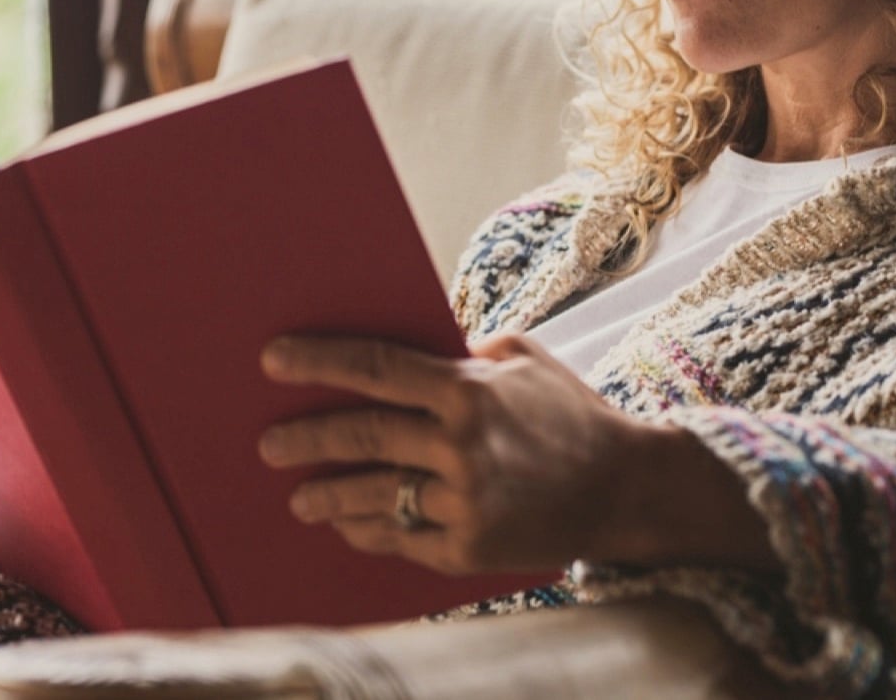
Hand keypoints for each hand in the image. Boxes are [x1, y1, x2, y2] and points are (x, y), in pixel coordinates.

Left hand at [256, 332, 651, 574]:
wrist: (627, 489)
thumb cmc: (571, 414)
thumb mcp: (525, 358)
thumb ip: (465, 349)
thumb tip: (406, 346)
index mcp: (469, 390)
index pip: (375, 369)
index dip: (318, 362)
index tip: (272, 360)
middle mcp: (460, 445)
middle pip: (361, 435)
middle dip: (305, 438)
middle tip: (268, 444)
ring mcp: (464, 501)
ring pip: (373, 495)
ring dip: (326, 496)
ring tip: (299, 498)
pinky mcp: (469, 548)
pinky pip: (400, 539)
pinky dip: (368, 532)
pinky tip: (346, 525)